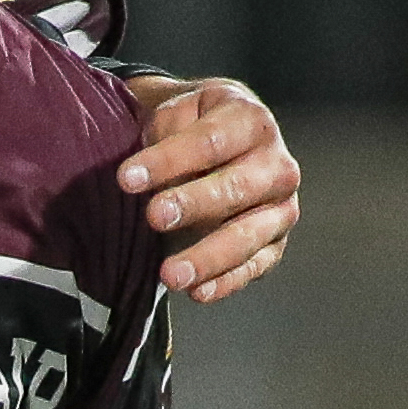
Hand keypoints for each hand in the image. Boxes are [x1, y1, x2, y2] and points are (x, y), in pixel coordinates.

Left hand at [117, 77, 299, 303]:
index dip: (169, 160)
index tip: (126, 179)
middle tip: (154, 218)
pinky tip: (198, 293)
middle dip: (193, 204)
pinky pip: (256, 266)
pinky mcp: (275, 242)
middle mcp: (276, 164)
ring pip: (249, 234)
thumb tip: (129, 173)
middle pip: (236, 187)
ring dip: (209, 256)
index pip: (210, 141)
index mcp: (249, 121)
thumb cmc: (187, 128)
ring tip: (170, 275)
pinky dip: (227, 282)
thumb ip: (160, 137)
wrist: (221, 140)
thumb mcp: (173, 115)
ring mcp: (280, 206)